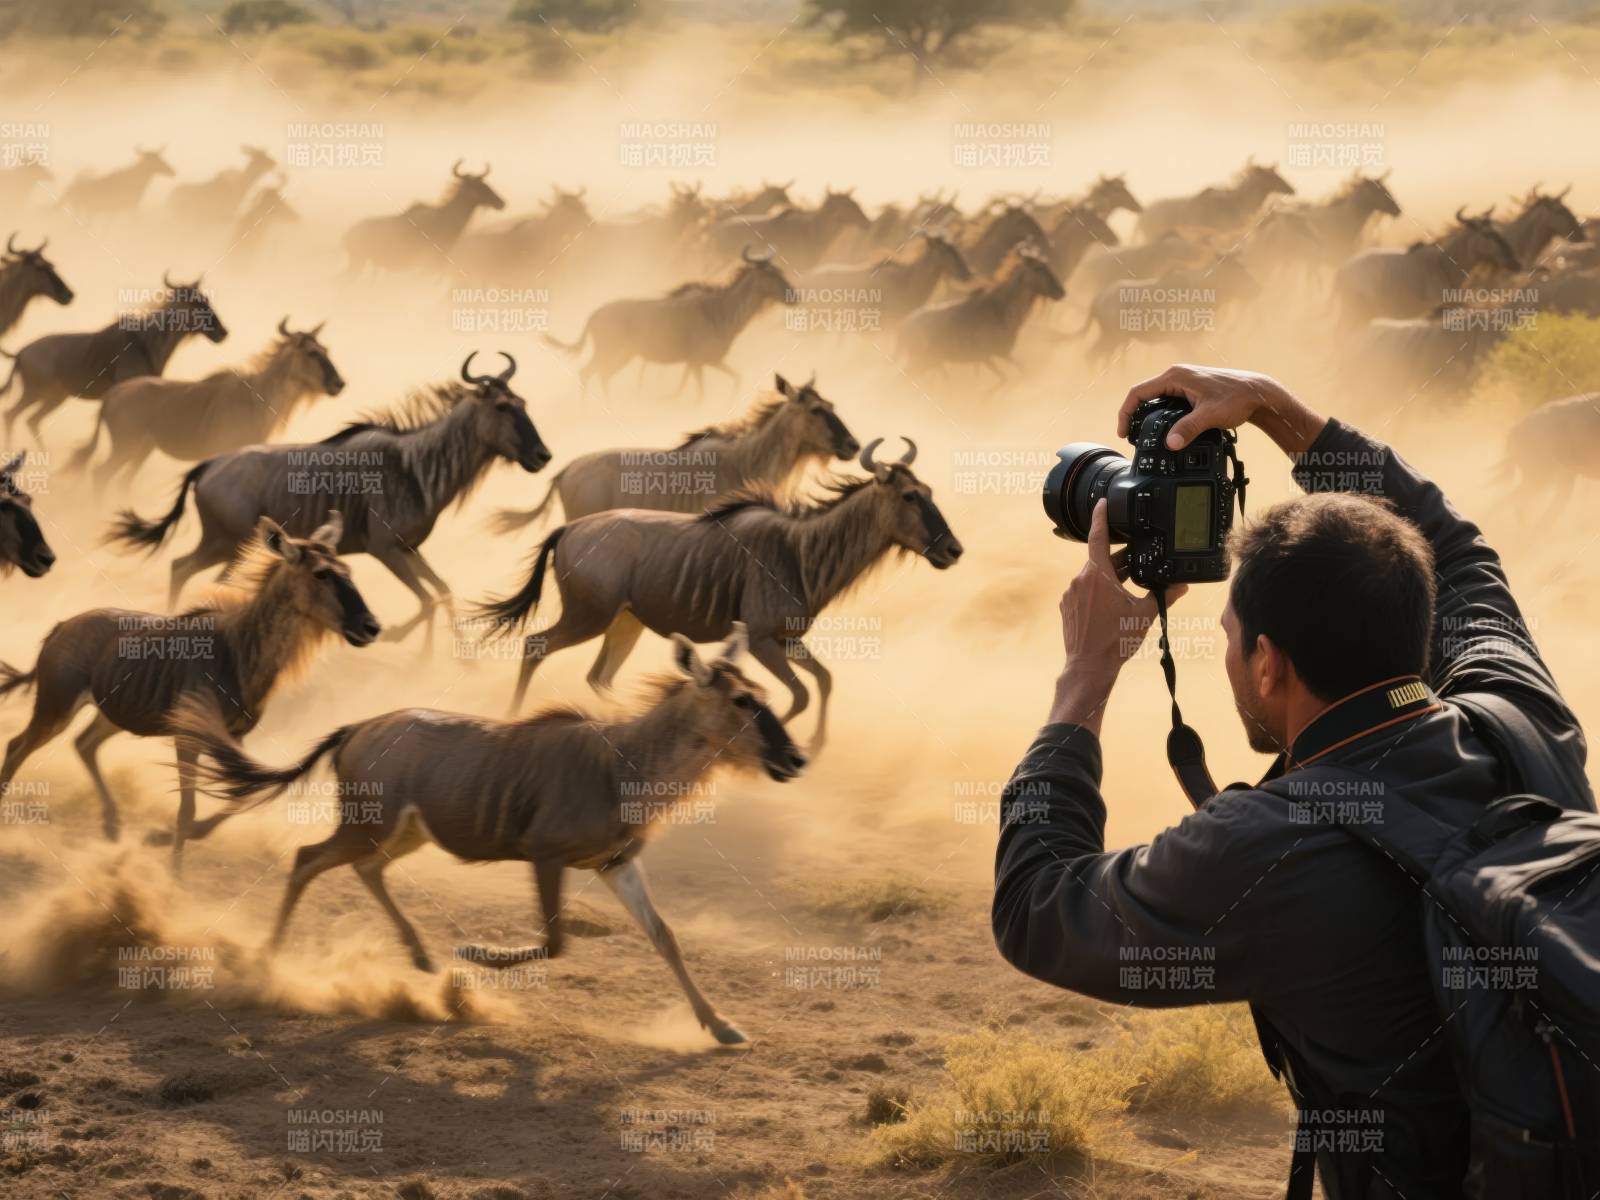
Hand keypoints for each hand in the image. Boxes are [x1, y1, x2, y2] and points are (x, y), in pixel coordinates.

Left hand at [1048, 500, 1187, 732]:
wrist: (1089, 666)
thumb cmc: (1115, 641)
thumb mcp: (1144, 615)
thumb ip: (1163, 596)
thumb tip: (1181, 586)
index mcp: (1097, 574)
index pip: (1098, 536)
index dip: (1101, 517)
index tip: (1102, 502)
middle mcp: (1080, 580)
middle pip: (1101, 559)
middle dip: (1120, 559)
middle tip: (1139, 559)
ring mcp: (1070, 594)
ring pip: (1092, 576)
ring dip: (1110, 577)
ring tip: (1130, 587)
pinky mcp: (1067, 607)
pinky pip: (1084, 591)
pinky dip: (1098, 591)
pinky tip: (1112, 605)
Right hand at [1118, 364, 1325, 456]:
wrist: (1258, 394)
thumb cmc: (1236, 398)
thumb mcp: (1209, 416)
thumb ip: (1188, 429)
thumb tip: (1170, 444)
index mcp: (1175, 377)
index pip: (1139, 392)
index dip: (1126, 412)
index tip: (1123, 432)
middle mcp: (1177, 375)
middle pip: (1144, 395)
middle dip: (1134, 415)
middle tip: (1130, 436)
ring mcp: (1184, 381)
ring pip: (1156, 398)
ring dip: (1147, 414)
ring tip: (1142, 434)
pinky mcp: (1191, 389)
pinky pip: (1167, 400)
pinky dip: (1160, 413)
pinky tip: (1163, 427)